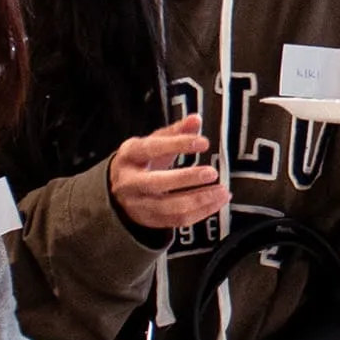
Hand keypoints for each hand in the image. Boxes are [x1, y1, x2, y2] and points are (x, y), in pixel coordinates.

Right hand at [108, 115, 226, 232]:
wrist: (118, 187)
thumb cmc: (140, 160)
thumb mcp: (153, 141)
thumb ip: (176, 131)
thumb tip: (195, 119)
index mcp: (130, 155)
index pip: (152, 148)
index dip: (178, 144)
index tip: (203, 143)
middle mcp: (129, 182)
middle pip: (157, 182)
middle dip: (187, 179)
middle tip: (212, 173)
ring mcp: (138, 204)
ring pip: (170, 207)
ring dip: (200, 200)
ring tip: (222, 191)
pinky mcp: (149, 220)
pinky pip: (178, 220)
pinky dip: (200, 212)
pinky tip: (216, 203)